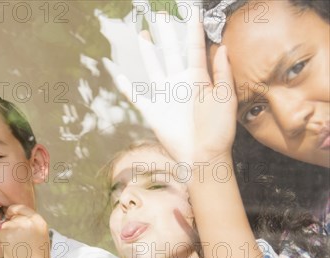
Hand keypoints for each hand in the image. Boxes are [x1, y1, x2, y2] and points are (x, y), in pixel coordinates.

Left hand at [0, 205, 49, 257]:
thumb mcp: (40, 238)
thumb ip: (30, 227)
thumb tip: (14, 218)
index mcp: (40, 221)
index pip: (22, 208)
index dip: (14, 211)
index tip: (9, 214)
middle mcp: (30, 221)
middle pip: (12, 217)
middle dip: (11, 228)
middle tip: (19, 245)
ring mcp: (19, 226)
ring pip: (5, 226)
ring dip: (7, 237)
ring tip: (18, 249)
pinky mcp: (8, 233)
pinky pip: (0, 233)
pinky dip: (2, 242)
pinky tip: (12, 251)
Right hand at [103, 9, 236, 164]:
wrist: (203, 155)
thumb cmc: (219, 129)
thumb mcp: (226, 98)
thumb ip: (222, 72)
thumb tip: (222, 47)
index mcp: (198, 78)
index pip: (194, 47)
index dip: (193, 29)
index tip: (191, 10)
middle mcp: (180, 83)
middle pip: (171, 52)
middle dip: (166, 33)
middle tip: (160, 14)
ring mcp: (165, 96)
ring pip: (154, 67)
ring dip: (148, 51)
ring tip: (144, 34)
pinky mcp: (153, 111)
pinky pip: (137, 97)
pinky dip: (127, 88)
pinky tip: (120, 77)